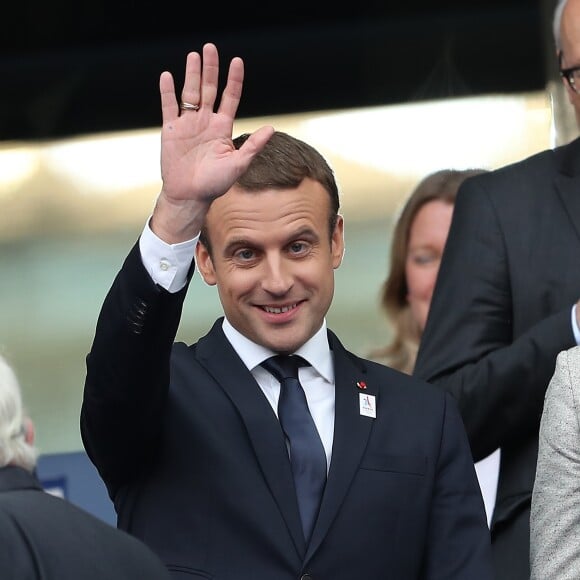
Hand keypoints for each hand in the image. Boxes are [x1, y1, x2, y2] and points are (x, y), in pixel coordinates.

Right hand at [152, 43, 273, 242]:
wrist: (190, 195)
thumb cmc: (215, 184)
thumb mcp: (238, 164)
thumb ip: (253, 145)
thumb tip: (271, 128)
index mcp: (222, 128)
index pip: (230, 97)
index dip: (233, 80)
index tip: (237, 61)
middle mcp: (206, 122)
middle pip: (209, 89)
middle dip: (210, 69)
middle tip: (210, 47)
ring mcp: (188, 124)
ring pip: (190, 93)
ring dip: (192, 74)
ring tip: (193, 56)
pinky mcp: (171, 130)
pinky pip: (169, 106)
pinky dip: (168, 92)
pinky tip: (168, 76)